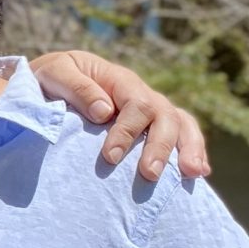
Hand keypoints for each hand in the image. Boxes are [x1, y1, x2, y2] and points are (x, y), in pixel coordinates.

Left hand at [30, 49, 211, 182]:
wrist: (49, 83)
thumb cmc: (50, 79)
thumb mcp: (55, 73)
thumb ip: (77, 88)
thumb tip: (104, 111)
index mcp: (119, 80)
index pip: (136, 104)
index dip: (127, 131)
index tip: (110, 157)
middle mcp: (141, 94)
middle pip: (164, 116)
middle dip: (160, 146)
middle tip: (149, 174)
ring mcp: (150, 111)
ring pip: (180, 124)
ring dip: (189, 148)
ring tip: (192, 174)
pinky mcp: (150, 127)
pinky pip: (181, 134)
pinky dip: (193, 150)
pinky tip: (199, 173)